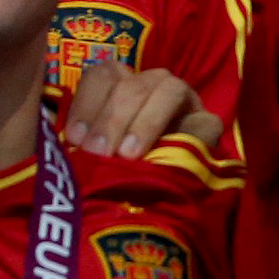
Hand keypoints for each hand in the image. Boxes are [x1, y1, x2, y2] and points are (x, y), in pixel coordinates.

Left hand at [61, 62, 220, 159]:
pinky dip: (185, 135)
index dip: (86, 103)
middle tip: (98, 151)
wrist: (161, 204)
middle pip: (131, 83)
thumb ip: (83, 139)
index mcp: (117, 86)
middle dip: (111, 118)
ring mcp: (183, 100)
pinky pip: (201, 120)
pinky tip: (166, 155)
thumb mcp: (93, 153)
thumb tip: (70, 138)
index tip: (75, 137)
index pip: (102, 75)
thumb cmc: (117, 172)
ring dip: (144, 122)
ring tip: (128, 154)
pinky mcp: (208, 122)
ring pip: (167, 89)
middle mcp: (149, 85)